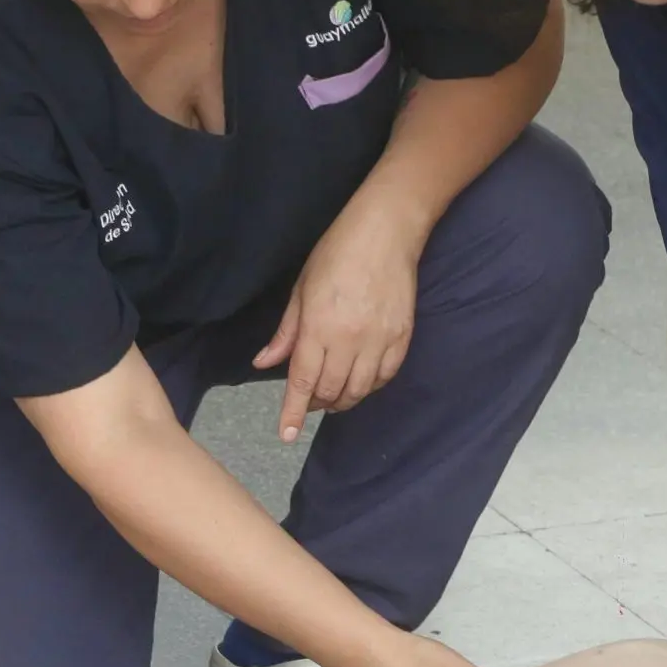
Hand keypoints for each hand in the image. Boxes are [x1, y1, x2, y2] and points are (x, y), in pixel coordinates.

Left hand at [256, 197, 425, 444]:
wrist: (386, 232)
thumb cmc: (336, 254)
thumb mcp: (301, 290)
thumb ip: (286, 332)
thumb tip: (264, 363)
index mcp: (319, 327)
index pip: (303, 380)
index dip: (293, 412)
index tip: (287, 435)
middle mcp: (349, 340)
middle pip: (331, 390)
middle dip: (317, 403)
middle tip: (311, 399)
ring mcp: (380, 340)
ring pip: (360, 389)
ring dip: (344, 399)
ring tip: (334, 395)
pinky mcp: (402, 336)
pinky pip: (386, 376)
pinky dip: (371, 386)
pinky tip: (361, 381)